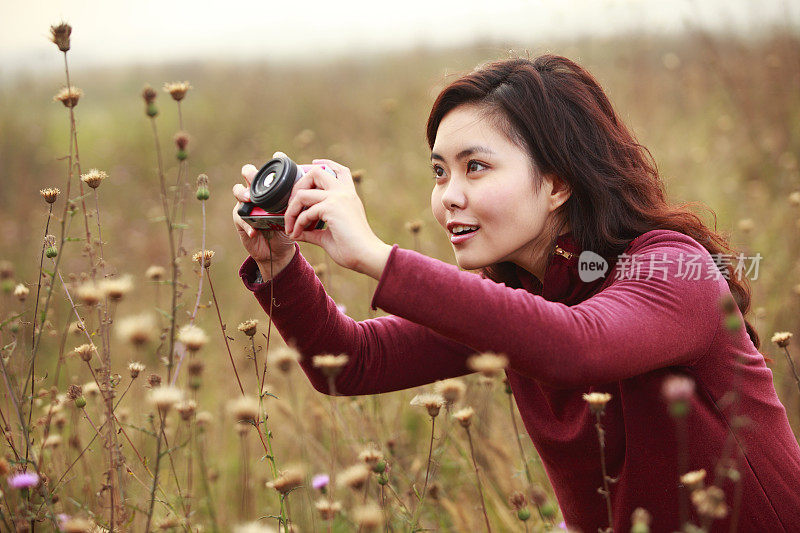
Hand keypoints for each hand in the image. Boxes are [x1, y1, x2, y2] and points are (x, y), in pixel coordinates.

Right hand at [232, 154, 295, 270]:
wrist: (280, 252)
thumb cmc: (290, 228)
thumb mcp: (299, 213)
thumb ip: (305, 201)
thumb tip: (321, 187)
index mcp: (273, 188)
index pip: (270, 169)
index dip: (272, 161)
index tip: (279, 156)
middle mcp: (258, 192)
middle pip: (248, 173)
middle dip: (251, 172)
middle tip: (255, 177)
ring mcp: (247, 205)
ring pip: (238, 192)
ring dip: (243, 193)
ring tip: (249, 199)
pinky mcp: (241, 221)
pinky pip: (240, 218)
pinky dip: (248, 224)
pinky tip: (255, 230)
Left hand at [284, 158, 391, 277]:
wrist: (367, 256)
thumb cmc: (353, 249)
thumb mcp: (328, 236)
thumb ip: (313, 231)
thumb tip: (297, 233)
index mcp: (348, 196)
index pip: (339, 170)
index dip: (325, 163)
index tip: (314, 163)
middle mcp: (344, 193)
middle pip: (316, 172)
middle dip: (298, 185)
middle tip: (292, 205)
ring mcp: (338, 198)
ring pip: (303, 192)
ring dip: (291, 210)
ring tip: (290, 226)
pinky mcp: (331, 208)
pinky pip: (305, 212)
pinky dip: (296, 224)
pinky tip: (296, 234)